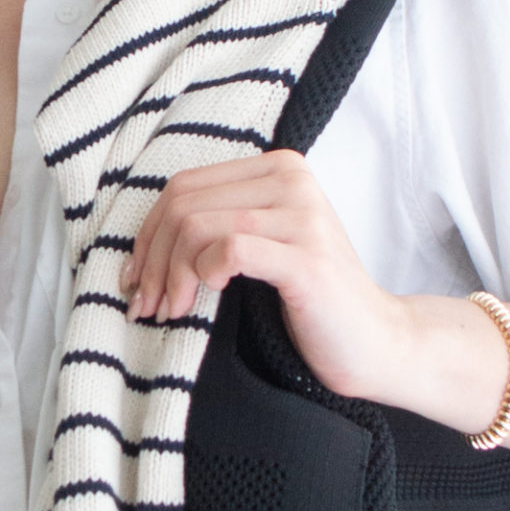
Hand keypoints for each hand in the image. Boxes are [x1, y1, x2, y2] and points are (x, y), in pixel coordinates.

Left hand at [119, 148, 404, 398]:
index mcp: (277, 169)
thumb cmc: (310, 301)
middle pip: (183, 205)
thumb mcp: (262, 249)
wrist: (373, 341)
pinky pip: (230, 250)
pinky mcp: (306, 258)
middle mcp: (291, 180)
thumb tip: (145, 245)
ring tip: (171, 311)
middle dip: (152, 260)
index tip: (136, 280)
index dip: (147, 235)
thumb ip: (218, 227)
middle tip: (147, 305)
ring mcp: (303, 216)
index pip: (183, 186)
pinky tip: (208, 297)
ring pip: (197, 226)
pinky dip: (205, 274)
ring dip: (171, 276)